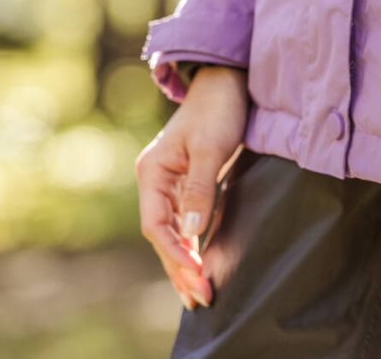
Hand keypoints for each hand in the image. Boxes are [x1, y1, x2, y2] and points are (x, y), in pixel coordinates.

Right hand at [135, 64, 247, 309]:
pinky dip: (195, 247)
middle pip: (163, 235)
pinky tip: (203, 267)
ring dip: (186, 264)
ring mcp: (172, 185)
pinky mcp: (191, 185)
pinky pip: (188, 224)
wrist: (229, 82)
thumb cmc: (218, 109)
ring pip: (175, 234)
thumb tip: (191, 231)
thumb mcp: (210, 147)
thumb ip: (199, 189)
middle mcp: (157, 182)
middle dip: (180, 268)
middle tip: (202, 298)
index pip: (156, 225)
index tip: (197, 274)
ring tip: (200, 296)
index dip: (175, 253)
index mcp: (152, 172)